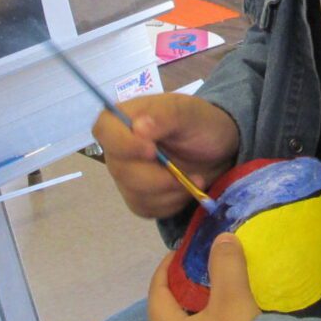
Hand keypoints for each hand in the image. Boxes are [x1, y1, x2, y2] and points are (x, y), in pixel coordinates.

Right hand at [93, 92, 239, 218]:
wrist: (216, 150)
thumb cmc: (200, 124)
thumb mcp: (189, 112)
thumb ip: (164, 115)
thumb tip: (138, 127)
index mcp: (124, 118)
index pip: (104, 130)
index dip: (123, 144)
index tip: (152, 152)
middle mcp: (119, 148)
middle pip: (120, 170)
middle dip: (159, 177)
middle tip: (194, 175)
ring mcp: (126, 175)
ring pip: (135, 193)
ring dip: (171, 191)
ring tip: (196, 179)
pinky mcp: (138, 197)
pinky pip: (146, 208)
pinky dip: (171, 203)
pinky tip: (186, 189)